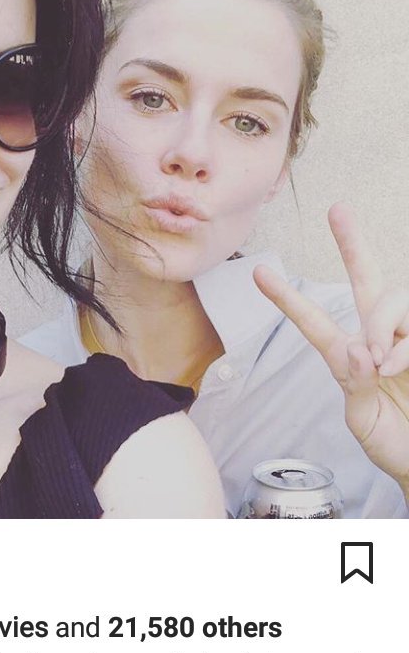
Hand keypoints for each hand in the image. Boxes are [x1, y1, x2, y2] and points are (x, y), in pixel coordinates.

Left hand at [253, 203, 408, 497]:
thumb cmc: (392, 442)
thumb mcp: (362, 420)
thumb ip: (356, 386)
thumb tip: (359, 350)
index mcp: (347, 356)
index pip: (313, 320)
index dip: (287, 298)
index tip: (259, 272)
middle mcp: (377, 339)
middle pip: (366, 280)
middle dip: (352, 244)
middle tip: (337, 210)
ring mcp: (405, 339)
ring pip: (392, 300)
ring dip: (382, 324)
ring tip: (383, 362)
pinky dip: (404, 346)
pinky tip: (397, 364)